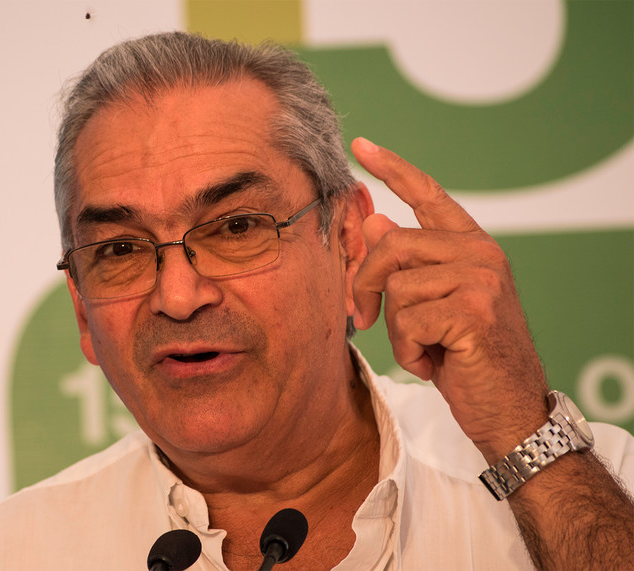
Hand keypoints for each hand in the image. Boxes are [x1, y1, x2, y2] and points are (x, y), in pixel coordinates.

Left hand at [350, 137, 548, 460]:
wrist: (509, 408)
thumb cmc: (467, 355)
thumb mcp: (433, 304)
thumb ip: (409, 264)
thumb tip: (373, 221)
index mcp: (471, 246)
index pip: (428, 195)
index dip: (393, 169)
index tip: (361, 146)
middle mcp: (480, 253)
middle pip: (391, 244)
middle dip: (366, 286)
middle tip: (365, 318)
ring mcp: (480, 279)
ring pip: (397, 287)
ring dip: (397, 330)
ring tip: (425, 347)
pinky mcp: (473, 310)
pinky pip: (406, 321)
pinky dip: (408, 352)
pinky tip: (435, 362)